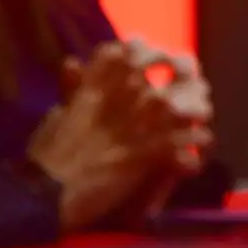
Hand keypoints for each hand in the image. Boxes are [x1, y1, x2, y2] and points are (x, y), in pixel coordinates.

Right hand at [26, 44, 212, 232]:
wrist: (43, 196)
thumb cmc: (43, 160)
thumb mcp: (53, 117)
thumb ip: (70, 92)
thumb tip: (72, 64)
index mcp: (87, 94)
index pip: (114, 58)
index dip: (137, 51)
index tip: (154, 53)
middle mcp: (109, 105)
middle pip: (148, 78)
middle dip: (172, 76)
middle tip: (192, 80)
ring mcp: (124, 129)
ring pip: (167, 107)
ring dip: (188, 109)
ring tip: (203, 112)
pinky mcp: (136, 156)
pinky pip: (172, 142)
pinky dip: (189, 142)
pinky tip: (202, 142)